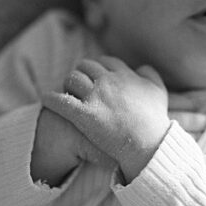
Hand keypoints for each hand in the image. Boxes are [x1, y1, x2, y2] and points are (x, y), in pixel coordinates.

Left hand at [43, 56, 170, 182]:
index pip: (105, 61)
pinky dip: (50, 98)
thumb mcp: (159, 91)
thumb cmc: (154, 120)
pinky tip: (45, 99)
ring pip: (72, 79)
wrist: (147, 143)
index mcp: (125, 75)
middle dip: (81, 73)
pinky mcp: (84, 115)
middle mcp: (109, 81)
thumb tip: (141, 67)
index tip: (96, 75)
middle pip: (86, 67)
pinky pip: (60, 101)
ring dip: (67, 84)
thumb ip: (150, 74)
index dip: (99, 67)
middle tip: (78, 84)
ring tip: (65, 92)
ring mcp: (95, 97)